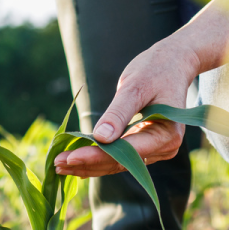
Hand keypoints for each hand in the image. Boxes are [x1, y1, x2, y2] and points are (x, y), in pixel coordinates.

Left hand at [53, 38, 200, 177]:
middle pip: (120, 163)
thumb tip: (101, 138)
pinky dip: (97, 158)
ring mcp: (155, 150)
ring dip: (89, 165)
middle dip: (88, 163)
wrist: (172, 64)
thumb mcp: (135, 87)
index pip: (127, 152)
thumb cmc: (155, 70)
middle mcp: (164, 148)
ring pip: (117, 164)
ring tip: (59, 165)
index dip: (97, 156)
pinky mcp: (144, 147)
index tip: (70, 157)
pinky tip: (75, 161)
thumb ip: (118, 113)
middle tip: (56, 163)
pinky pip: (119, 157)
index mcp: (167, 134)